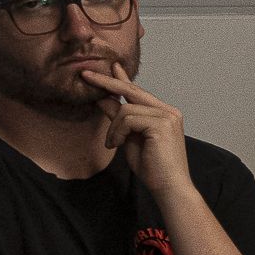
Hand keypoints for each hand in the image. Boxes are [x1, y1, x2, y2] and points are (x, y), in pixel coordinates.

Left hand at [79, 64, 193, 196]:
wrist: (169, 187)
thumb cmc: (153, 167)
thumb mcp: (129, 138)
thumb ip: (119, 119)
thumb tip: (104, 100)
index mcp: (164, 114)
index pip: (138, 92)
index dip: (121, 79)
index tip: (110, 67)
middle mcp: (168, 111)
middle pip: (132, 90)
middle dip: (106, 83)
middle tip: (85, 74)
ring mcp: (167, 116)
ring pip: (126, 109)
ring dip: (113, 127)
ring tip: (112, 143)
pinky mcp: (162, 124)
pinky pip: (128, 119)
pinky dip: (117, 132)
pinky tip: (117, 145)